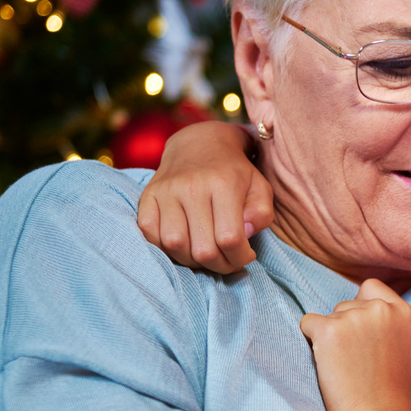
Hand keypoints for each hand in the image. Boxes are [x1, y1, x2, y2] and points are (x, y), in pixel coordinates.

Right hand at [137, 121, 273, 273]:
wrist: (199, 144)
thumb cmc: (234, 173)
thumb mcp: (260, 188)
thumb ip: (261, 213)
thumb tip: (246, 234)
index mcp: (224, 184)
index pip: (230, 239)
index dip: (240, 258)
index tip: (246, 256)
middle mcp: (192, 186)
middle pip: (202, 249)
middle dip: (219, 265)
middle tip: (227, 260)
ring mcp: (166, 191)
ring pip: (174, 246)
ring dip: (192, 261)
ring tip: (205, 253)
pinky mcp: (148, 196)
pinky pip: (150, 235)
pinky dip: (165, 248)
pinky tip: (184, 243)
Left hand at [300, 280, 410, 410]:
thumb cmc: (392, 392)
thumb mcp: (407, 348)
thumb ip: (393, 324)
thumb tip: (374, 311)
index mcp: (402, 311)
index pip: (370, 287)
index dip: (361, 307)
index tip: (360, 332)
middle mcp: (379, 308)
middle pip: (346, 304)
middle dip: (344, 326)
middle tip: (353, 360)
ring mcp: (352, 318)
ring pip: (327, 316)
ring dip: (329, 337)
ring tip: (343, 367)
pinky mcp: (328, 331)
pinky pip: (307, 323)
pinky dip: (310, 341)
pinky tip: (326, 363)